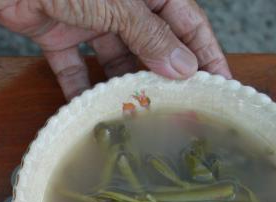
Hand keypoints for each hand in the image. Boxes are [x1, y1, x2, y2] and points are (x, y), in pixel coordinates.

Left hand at [0, 0, 230, 98]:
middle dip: (162, 75)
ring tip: (135, 116)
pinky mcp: (55, 32)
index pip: (186, 21)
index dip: (204, 52)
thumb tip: (184, 68)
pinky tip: (89, 111)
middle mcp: (120, 1)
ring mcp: (87, 16)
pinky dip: (79, 87)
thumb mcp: (118, 5)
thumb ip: (150, 36)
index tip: (220, 84)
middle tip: (176, 111)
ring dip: (121, 85)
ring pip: (112, 57)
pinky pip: (73, 66)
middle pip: (150, 43)